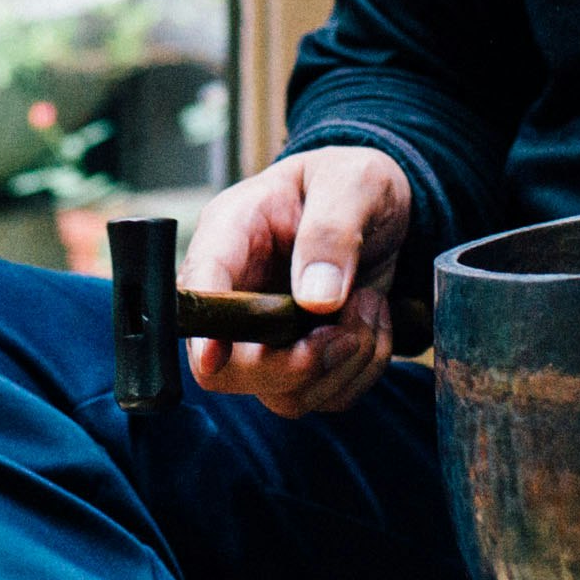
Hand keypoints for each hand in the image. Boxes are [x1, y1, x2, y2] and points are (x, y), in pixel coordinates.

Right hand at [180, 147, 410, 416]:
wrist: (383, 205)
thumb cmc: (353, 182)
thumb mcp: (353, 183)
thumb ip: (332, 232)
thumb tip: (316, 299)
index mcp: (230, 236)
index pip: (196, 294)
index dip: (201, 332)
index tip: (216, 355)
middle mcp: (237, 293)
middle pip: (228, 369)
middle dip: (297, 363)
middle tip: (346, 324)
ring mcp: (267, 336)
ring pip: (284, 394)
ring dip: (343, 363)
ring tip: (369, 305)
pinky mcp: (303, 359)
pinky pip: (327, 397)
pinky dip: (363, 369)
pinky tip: (372, 321)